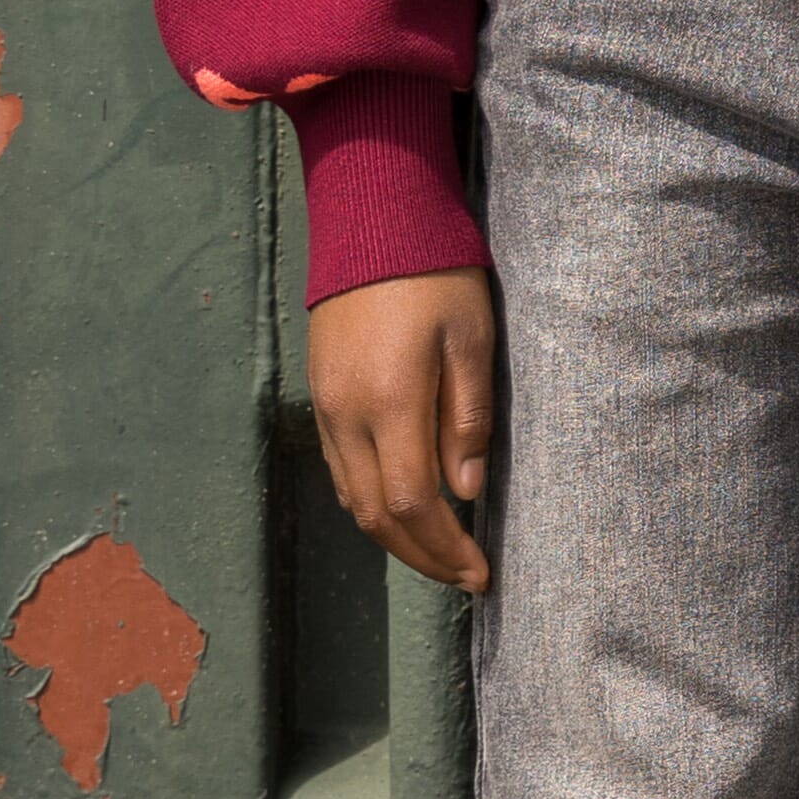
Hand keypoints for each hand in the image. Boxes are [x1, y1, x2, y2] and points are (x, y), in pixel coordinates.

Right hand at [307, 269, 495, 592]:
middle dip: (422, 556)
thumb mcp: (472, 339)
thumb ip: (468, 418)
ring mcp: (325, 406)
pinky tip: (402, 508)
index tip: (479, 573)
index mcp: (389, 401)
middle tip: (465, 577)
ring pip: (351, 498)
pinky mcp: (319, 395)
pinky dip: (369, 502)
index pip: (411, 503)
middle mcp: (346, 414)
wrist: (371, 222)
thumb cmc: (435, 275)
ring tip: (439, 554)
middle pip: (376, 515)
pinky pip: (339, 469)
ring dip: (394, 536)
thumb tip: (464, 492)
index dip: (444, 549)